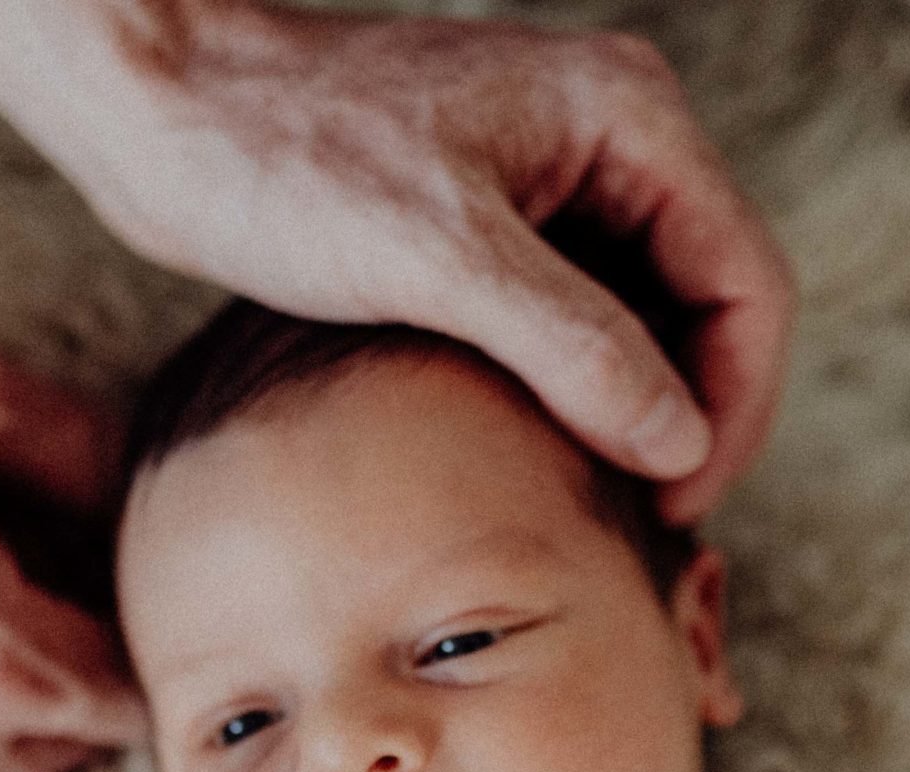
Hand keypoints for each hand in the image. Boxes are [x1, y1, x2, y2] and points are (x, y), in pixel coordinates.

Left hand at [39, 4, 792, 523]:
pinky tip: (534, 452)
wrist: (164, 113)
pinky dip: (569, 385)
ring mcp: (553, 175)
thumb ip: (572, 346)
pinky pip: (572, 313)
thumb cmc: (284, 158)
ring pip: (643, 316)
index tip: (677, 503)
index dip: (731, 406)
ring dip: (630, 406)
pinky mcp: (492, 216)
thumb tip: (680, 440)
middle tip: (640, 521)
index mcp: (626, 117)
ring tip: (592, 499)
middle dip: (687, 414)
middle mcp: (609, 136)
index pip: (746, 281)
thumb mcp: (437, 259)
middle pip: (708, 302)